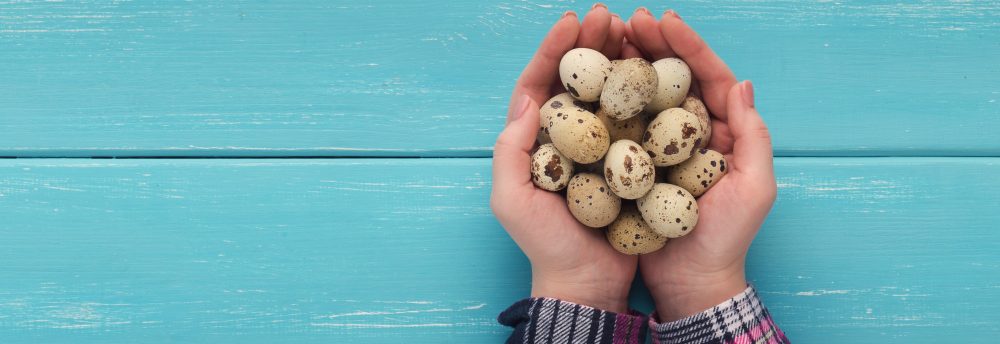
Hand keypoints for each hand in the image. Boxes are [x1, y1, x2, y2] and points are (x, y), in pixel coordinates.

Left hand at [490, 5, 634, 312]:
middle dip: (589, 44)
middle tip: (608, 16)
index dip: (554, 50)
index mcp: (533, 140)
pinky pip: (637, 119)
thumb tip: (528, 99)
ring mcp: (598, 147)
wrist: (587, 281)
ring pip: (608, 92)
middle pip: (576, 79)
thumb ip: (510, 150)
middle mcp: (565, 137)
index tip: (572, 22)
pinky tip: (660, 71)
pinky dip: (646, 93)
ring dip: (619, 59)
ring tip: (635, 30)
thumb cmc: (544, 244)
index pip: (540, 83)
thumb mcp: (512, 200)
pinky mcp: (627, 160)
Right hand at [628, 10, 777, 320]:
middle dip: (653, 45)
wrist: (691, 281)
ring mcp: (660, 147)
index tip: (665, 21)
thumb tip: (741, 81)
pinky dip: (607, 101)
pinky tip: (590, 83)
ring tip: (606, 38)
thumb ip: (753, 135)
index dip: (688, 46)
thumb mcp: (754, 188)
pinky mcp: (634, 165)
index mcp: (723, 132)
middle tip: (627, 20)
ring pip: (644, 95)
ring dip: (628, 65)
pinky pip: (621, 125)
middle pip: (672, 78)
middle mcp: (690, 133)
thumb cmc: (728, 239)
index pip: (708, 77)